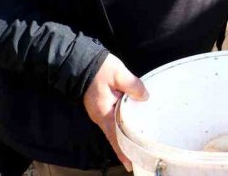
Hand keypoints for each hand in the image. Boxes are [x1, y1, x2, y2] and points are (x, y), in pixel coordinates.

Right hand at [82, 54, 148, 169]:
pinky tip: (133, 126)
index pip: (115, 136)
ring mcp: (101, 112)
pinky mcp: (102, 106)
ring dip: (126, 137)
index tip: (130, 164)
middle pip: (115, 136)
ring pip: (115, 129)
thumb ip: (133, 85)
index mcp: (104, 112)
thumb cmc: (99, 68)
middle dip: (126, 147)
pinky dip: (123, 125)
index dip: (123, 151)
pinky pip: (114, 120)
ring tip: (139, 146)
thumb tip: (145, 97)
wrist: (82, 62)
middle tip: (140, 158)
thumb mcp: (118, 73)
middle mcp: (101, 116)